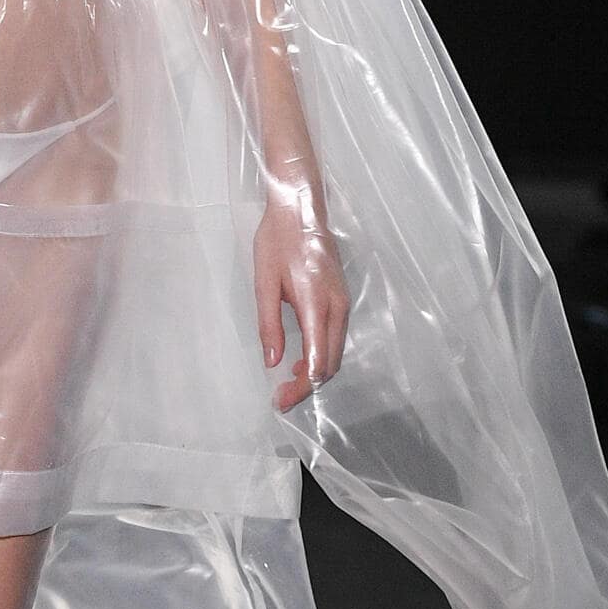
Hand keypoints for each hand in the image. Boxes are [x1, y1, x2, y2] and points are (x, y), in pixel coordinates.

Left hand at [253, 174, 349, 412]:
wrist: (301, 208)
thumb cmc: (278, 241)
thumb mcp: (264, 283)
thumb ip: (269, 325)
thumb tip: (273, 362)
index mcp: (317, 304)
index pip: (317, 362)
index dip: (300, 388)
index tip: (280, 401)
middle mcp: (337, 308)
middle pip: (330, 364)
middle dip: (308, 387)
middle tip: (280, 398)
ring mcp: (343, 302)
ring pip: (335, 352)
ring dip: (315, 372)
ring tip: (287, 382)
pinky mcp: (341, 298)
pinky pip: (336, 338)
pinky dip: (321, 355)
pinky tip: (300, 358)